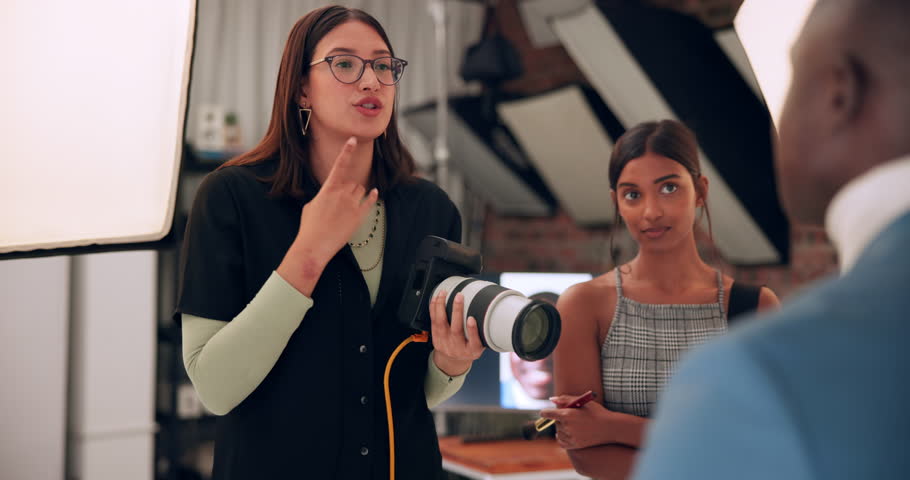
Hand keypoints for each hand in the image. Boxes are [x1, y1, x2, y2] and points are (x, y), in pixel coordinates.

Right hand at [277, 137, 376, 294]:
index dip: (347, 151)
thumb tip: (328, 196)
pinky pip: (370, 201)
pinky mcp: (360, 216)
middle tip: (341, 202)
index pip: (340, 165)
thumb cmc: (309, 226)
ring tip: (347, 208)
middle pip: (353, 183)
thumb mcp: (311, 205)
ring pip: (361, 191)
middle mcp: (343, 194)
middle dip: (349, 189)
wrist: (314, 245)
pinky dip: (372, 196)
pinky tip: (374, 193)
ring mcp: (353, 204)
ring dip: (357, 195)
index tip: (353, 140)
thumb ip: (323, 196)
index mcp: (329, 189)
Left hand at [430, 291, 483, 376]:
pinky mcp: (435, 338)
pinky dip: (434, 309)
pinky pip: (433, 322)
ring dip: (442, 306)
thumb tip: (494, 313)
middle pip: (456, 330)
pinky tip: (436, 299)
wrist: (452, 361)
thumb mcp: (480, 346)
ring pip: (441, 324)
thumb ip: (483, 333)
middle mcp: (457, 348)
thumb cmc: (469, 349)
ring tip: (444, 293)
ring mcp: (445, 343)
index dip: (472, 330)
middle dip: (457, 311)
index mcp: (472, 351)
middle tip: (459, 297)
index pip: (473, 341)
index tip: (472, 318)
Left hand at [540, 395, 612, 449]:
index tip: (545, 412)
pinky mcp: (575, 445)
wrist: (610, 427)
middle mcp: (567, 427)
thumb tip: (551, 399)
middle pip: (555, 422)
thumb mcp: (581, 401)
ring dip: (561, 428)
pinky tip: (567, 433)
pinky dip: (562, 438)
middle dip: (560, 418)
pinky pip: (561, 442)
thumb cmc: (596, 412)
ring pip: (558, 432)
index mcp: (567, 414)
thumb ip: (564, 399)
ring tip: (573, 424)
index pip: (547, 414)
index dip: (545, 412)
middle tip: (571, 416)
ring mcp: (571, 437)